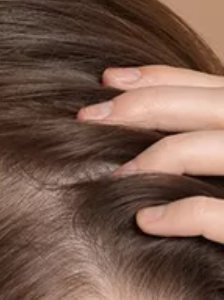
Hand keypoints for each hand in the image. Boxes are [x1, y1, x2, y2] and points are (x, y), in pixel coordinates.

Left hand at [77, 65, 223, 240]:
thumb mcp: (222, 171)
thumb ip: (204, 144)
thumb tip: (128, 103)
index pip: (218, 90)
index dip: (164, 78)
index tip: (107, 80)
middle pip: (218, 107)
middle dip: (147, 105)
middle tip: (88, 116)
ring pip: (221, 147)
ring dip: (162, 155)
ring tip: (116, 175)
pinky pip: (223, 214)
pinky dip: (183, 213)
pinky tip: (148, 221)